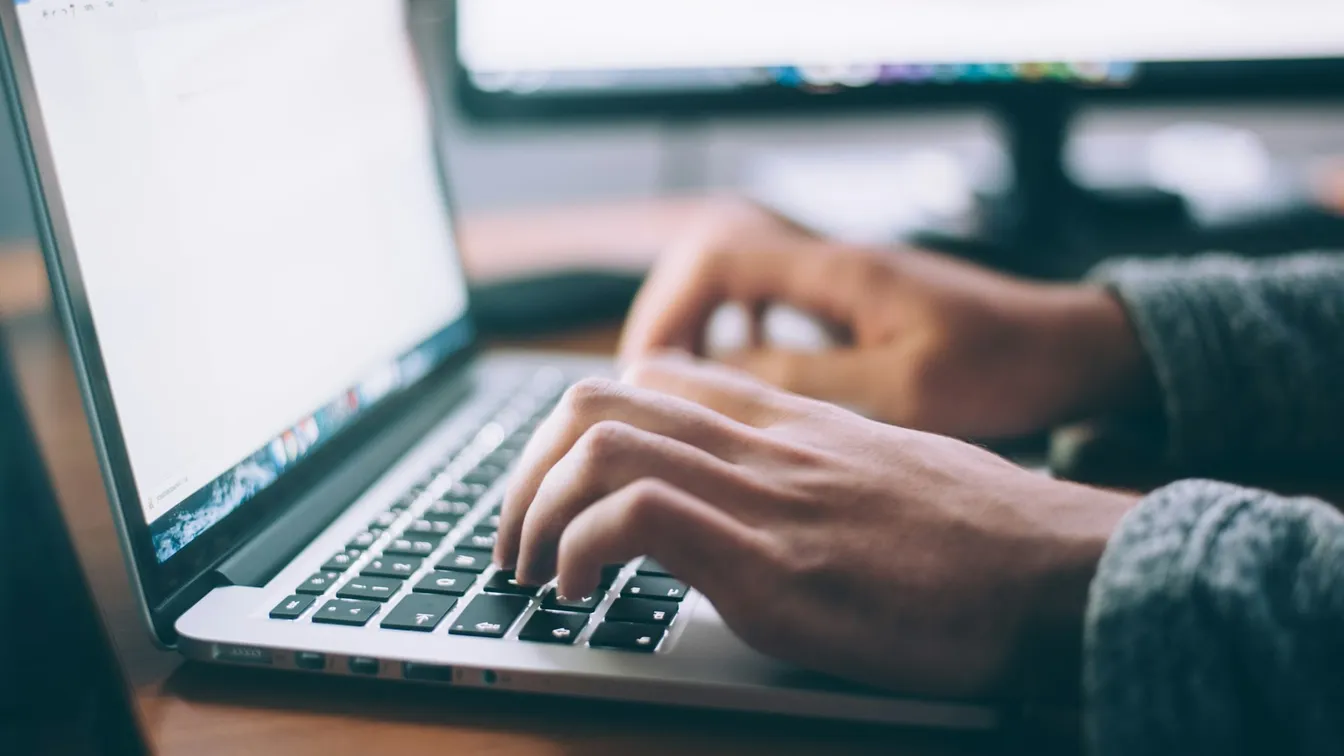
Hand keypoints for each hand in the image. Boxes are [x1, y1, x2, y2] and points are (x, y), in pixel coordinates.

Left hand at [495, 355, 1136, 697]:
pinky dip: (580, 549)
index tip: (559, 489)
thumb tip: (761, 499)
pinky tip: (580, 593)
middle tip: (516, 537)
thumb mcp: (887, 473)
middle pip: (597, 400)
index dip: (577, 428)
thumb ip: (813, 468)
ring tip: (532, 571)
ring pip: (599, 444)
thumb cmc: (987, 536)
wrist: (1065, 572)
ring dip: (533, 510)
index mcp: (789, 421)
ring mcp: (766, 498)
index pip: (651, 378)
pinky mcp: (774, 566)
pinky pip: (637, 516)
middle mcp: (765, 443)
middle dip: (526, 470)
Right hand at [619, 200, 1152, 439]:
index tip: (645, 374)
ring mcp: (845, 282)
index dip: (667, 312)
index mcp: (837, 272)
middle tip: (648, 391)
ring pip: (741, 288)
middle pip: (713, 266)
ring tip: (682, 395)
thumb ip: (803, 381)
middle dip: (671, 323)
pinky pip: (775, 309)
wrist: (1074, 351)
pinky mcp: (858, 307)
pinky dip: (743, 342)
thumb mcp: (900, 389)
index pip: (716, 260)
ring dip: (703, 333)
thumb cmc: (1004, 368)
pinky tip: (746, 387)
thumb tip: (709, 380)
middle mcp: (832, 264)